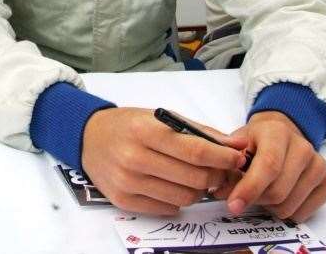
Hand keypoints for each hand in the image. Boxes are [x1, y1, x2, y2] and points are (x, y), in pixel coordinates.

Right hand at [81, 107, 246, 214]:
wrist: (88, 137)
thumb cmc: (128, 125)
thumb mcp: (160, 117)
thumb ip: (198, 131)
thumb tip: (235, 146)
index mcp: (145, 131)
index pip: (195, 151)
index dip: (223, 157)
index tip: (237, 158)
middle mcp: (134, 158)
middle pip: (194, 178)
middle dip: (215, 176)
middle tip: (217, 170)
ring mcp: (127, 182)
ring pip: (184, 198)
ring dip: (197, 189)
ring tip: (192, 177)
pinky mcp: (123, 200)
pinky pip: (167, 208)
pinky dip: (177, 199)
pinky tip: (172, 185)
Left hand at [217, 111, 325, 221]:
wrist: (281, 133)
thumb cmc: (255, 141)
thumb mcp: (236, 145)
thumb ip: (227, 166)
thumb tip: (221, 192)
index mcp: (277, 132)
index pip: (268, 165)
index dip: (250, 188)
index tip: (233, 205)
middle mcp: (303, 147)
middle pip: (278, 191)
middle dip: (255, 200)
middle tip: (243, 195)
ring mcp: (320, 165)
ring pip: (289, 206)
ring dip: (269, 207)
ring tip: (262, 191)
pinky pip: (304, 213)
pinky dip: (286, 212)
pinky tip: (280, 196)